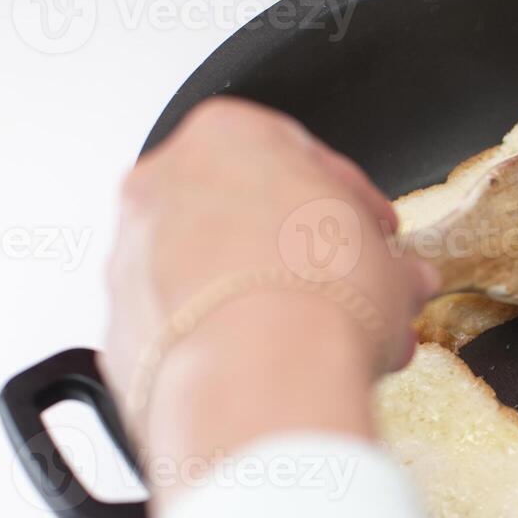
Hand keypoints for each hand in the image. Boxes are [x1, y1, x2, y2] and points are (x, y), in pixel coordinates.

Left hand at [101, 97, 437, 506]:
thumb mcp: (389, 268)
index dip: (353, 204)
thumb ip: (388, 266)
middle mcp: (165, 185)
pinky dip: (222, 344)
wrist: (262, 381)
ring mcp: (132, 256)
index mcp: (229, 136)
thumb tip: (397, 284)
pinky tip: (271, 370)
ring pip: (207, 270)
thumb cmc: (316, 299)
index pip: (304, 156)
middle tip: (347, 290)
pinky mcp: (119, 328)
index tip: (375, 234)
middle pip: (244, 212)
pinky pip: (181, 327)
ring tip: (316, 343)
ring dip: (261, 300)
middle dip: (300, 255)